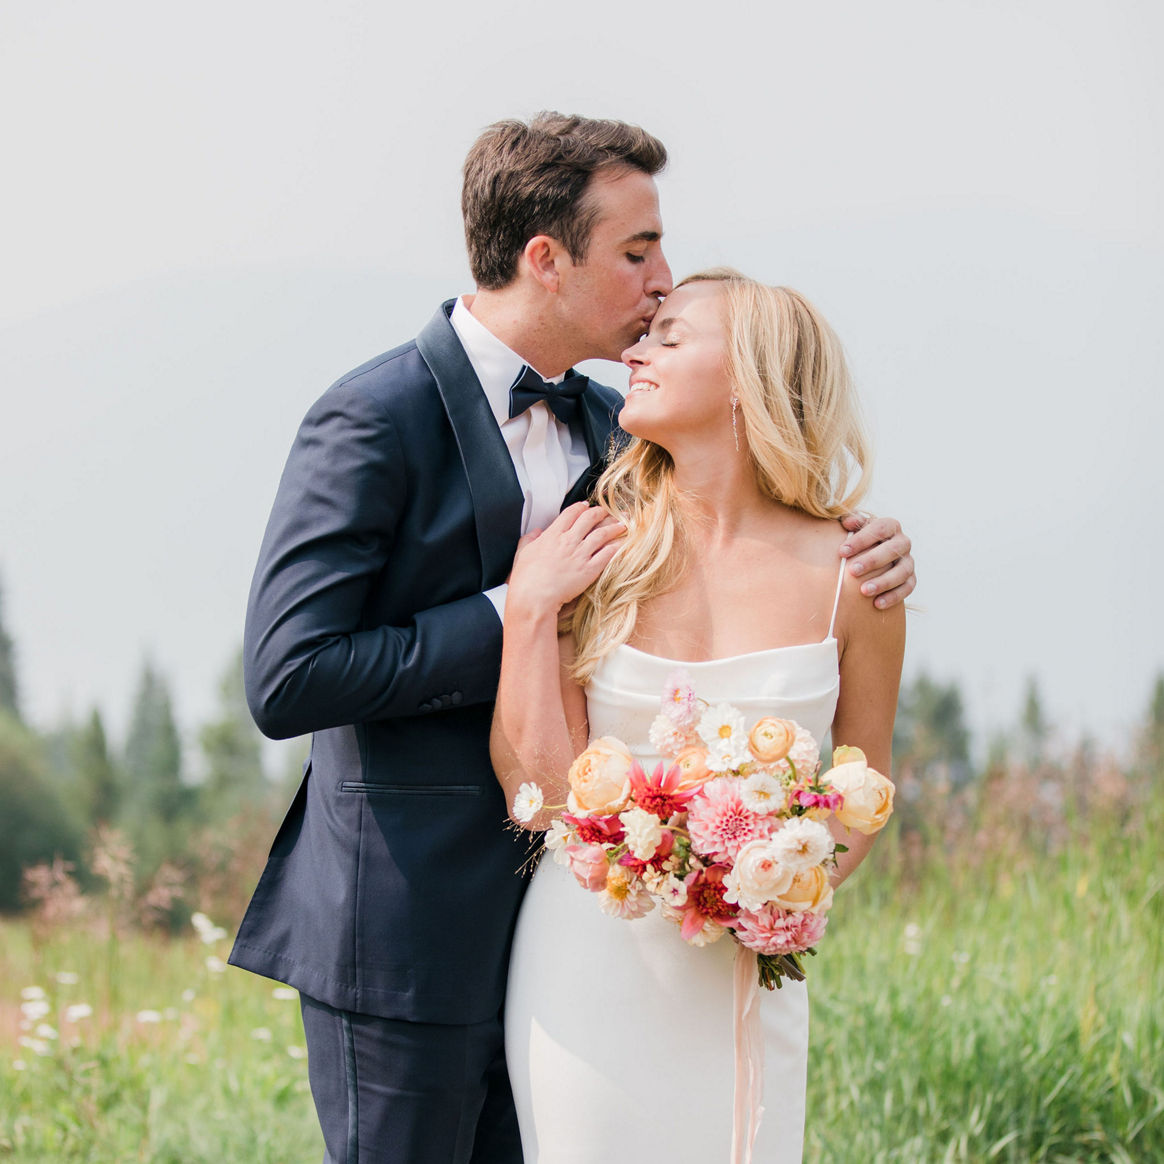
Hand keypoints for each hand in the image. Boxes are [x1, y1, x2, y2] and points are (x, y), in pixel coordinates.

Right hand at [508, 503, 625, 618]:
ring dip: (614, 527)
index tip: (587, 506)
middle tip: (610, 511)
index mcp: (552, 535)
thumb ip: (529, 539)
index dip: (581, 507)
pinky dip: (616, 547)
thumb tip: (536, 532)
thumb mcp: (522, 553)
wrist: (534, 597)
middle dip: (602, 512)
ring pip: (602, 534)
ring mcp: (580, 554)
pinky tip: (623, 543)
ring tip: (623, 524)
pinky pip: (607, 554)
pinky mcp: (589, 570)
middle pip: (589, 518)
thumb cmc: (526, 578)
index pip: (571, 513)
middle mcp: (568, 541)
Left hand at [839, 513, 914, 609]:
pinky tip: (877, 604)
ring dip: (883, 582)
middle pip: (892, 550)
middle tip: (852, 571)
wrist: (872, 557)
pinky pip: (907, 588)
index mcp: (890, 526)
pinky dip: (894, 596)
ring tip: (864, 591)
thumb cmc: (858, 541)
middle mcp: (903, 542)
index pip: (879, 529)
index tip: (842, 551)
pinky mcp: (910, 579)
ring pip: (902, 571)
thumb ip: (851, 523)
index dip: (861, 539)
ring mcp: (908, 561)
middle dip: (872, 560)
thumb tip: (846, 522)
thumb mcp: (854, 528)